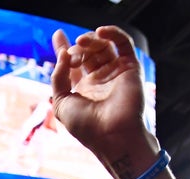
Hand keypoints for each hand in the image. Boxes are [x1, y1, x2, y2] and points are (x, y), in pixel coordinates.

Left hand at [50, 27, 158, 178]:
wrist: (112, 135)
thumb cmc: (86, 126)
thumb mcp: (61, 102)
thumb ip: (58, 77)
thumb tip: (62, 54)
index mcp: (83, 88)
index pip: (73, 63)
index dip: (64, 48)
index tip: (58, 35)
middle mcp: (99, 79)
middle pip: (87, 52)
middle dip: (76, 49)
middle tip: (72, 56)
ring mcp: (115, 72)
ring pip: (103, 45)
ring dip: (90, 41)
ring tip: (81, 45)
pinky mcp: (130, 67)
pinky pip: (123, 43)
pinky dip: (112, 33)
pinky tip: (100, 32)